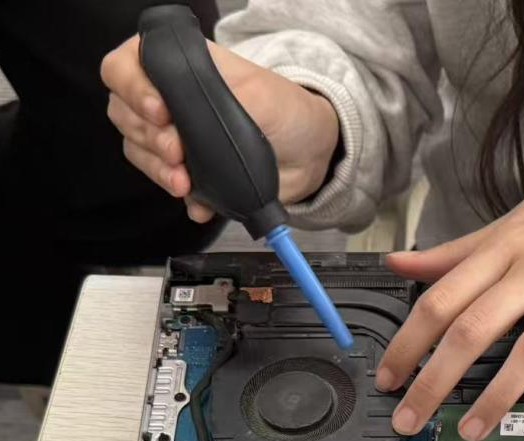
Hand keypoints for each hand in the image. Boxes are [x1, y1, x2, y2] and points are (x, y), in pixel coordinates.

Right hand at [101, 35, 339, 221]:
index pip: (124, 67)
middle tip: (178, 151)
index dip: (132, 89)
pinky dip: (181, 196)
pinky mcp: (187, 170)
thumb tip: (185, 127)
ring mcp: (173, 136)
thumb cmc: (285, 109)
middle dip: (147, 136)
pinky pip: (166, 183)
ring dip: (157, 168)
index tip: (161, 113)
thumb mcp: (258, 94)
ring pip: (137, 149)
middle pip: (123, 112)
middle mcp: (166, 99)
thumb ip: (218, 100)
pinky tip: (199, 202)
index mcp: (176, 67)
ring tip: (184, 181)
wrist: (310, 153)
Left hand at [379, 132, 523, 439]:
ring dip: (497, 396)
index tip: (387, 378)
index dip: (408, 343)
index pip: (440, 299)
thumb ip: (457, 252)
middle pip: (473, 329)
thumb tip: (399, 263)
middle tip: (410, 419)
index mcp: (503, 247)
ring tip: (472, 430)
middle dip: (435, 380)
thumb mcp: (514, 220)